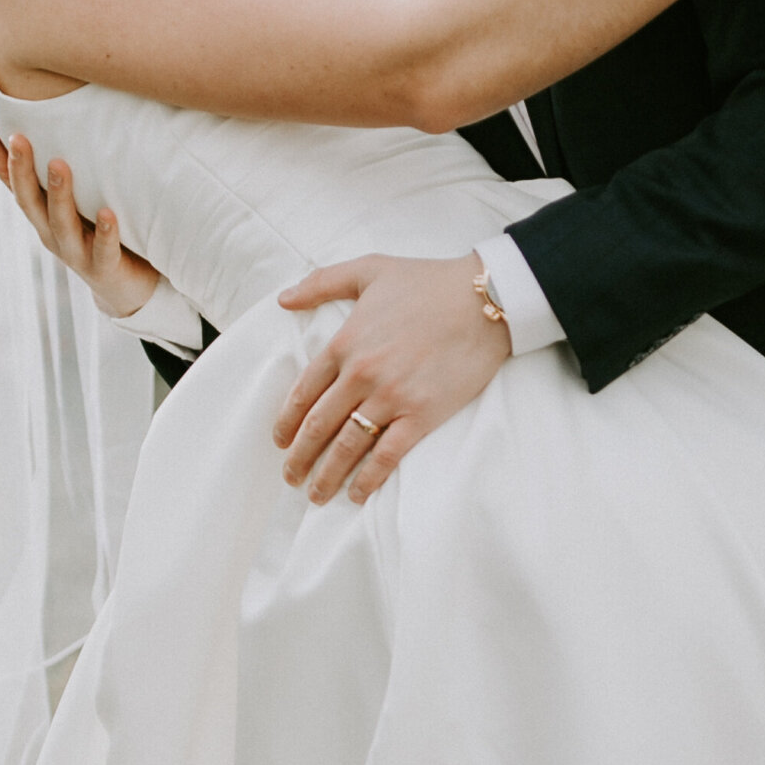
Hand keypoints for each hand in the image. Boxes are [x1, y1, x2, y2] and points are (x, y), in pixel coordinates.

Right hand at [0, 114, 162, 319]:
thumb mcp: (80, 199)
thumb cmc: (99, 233)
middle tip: (19, 137)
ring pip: (61, 222)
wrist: (124, 288)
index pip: (9, 179)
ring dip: (59, 193)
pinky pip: (103, 250)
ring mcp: (74, 252)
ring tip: (59, 163)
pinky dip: (104, 232)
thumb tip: (69, 114)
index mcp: (40, 212)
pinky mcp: (103, 269)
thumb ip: (69, 167)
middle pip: (28, 199)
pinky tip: (107, 213)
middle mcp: (49, 231)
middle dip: (21, 168)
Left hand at [272, 251, 511, 503]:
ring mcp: (391, 397)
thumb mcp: (369, 269)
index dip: (287, 422)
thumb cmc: (428, 281)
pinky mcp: (422, 414)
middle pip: (318, 425)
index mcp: (345, 342)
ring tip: (315, 494)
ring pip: (347, 446)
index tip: (279, 441)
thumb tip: (283, 300)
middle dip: (299, 457)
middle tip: (290, 476)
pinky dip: (369, 479)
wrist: (485, 299)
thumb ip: (321, 282)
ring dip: (327, 475)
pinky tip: (357, 494)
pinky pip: (387, 455)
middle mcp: (361, 374)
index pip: (303, 392)